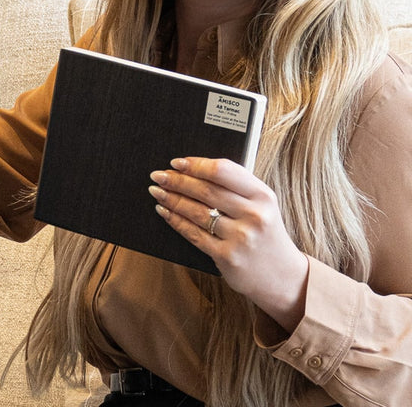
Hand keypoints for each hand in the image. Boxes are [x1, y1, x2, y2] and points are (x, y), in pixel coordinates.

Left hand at [149, 157, 308, 330]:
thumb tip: (194, 169)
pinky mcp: (227, 257)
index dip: (196, 165)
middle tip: (158, 175)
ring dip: (171, 199)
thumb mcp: (262, 205)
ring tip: (157, 191)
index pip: (223, 171)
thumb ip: (237, 186)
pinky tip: (164, 212)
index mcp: (263, 196)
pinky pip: (193, 234)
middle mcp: (253, 215)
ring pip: (196, 211)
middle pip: (206, 190)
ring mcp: (241, 237)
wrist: (284, 277)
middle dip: (177, 181)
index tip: (177, 162)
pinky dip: (175, 220)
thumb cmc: (266, 233)